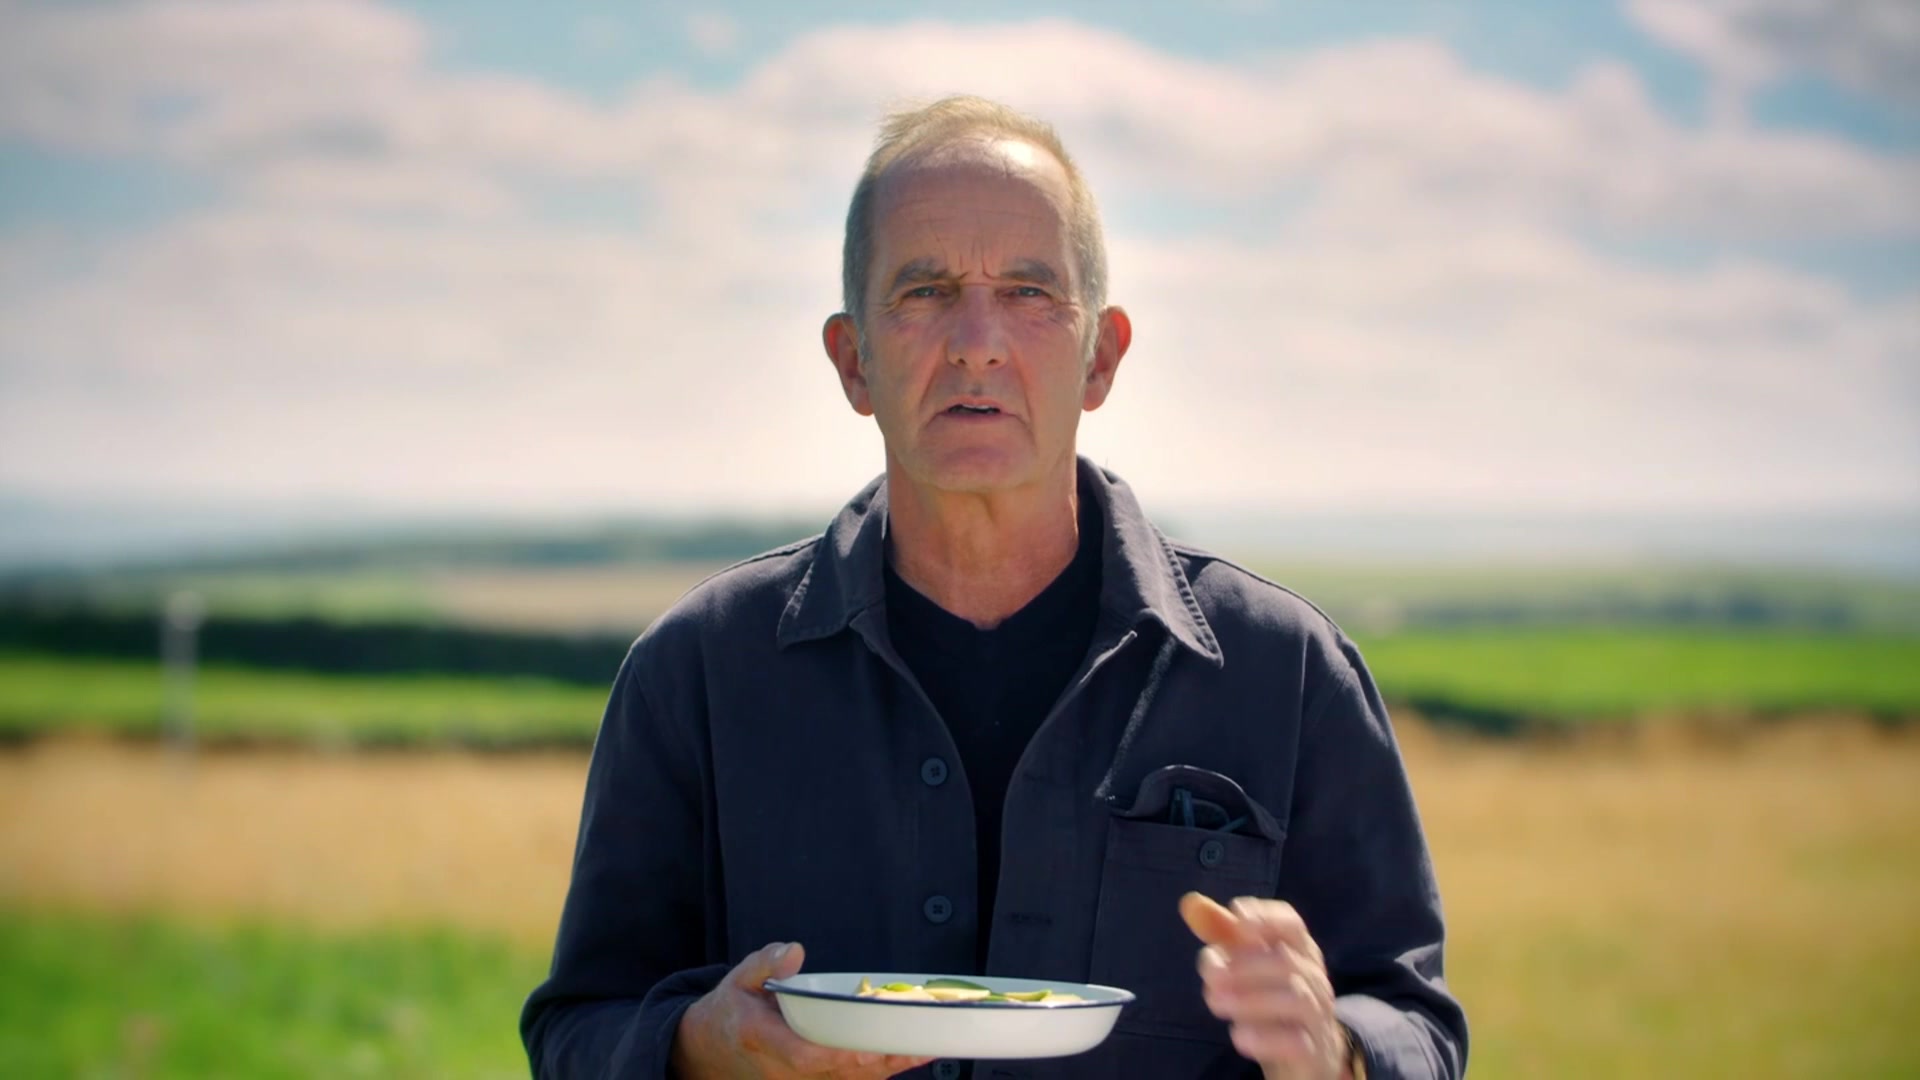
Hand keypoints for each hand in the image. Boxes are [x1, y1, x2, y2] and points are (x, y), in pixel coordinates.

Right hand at [670, 941, 935, 1078]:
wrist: (709, 1050)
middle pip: (839, 1074)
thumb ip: (764, 964)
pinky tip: (906, 1057)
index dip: (844, 1054)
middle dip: (881, 1060)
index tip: (876, 1045)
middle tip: (920, 1042)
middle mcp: (783, 1071)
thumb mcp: (738, 979)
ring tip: (926, 1048)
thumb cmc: (730, 1011)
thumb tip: (793, 951)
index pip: (808, 1056)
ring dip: (887, 1068)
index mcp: (763, 1040)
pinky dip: (878, 1072)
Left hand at [1180, 892, 1350, 1079]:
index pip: (1292, 924)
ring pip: (1297, 999)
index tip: (1236, 918)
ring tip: (1215, 1002)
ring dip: (1251, 999)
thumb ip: (1222, 933)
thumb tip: (1189, 902)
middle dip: (1245, 966)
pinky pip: (1297, 1042)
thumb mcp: (1247, 962)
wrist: (1307, 1052)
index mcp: (1299, 950)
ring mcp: (1316, 1015)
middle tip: (1210, 976)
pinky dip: (1267, 1039)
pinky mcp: (1312, 1050)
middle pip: (1288, 961)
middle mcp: (1312, 978)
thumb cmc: (1272, 995)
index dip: (1265, 917)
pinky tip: (1238, 1036)